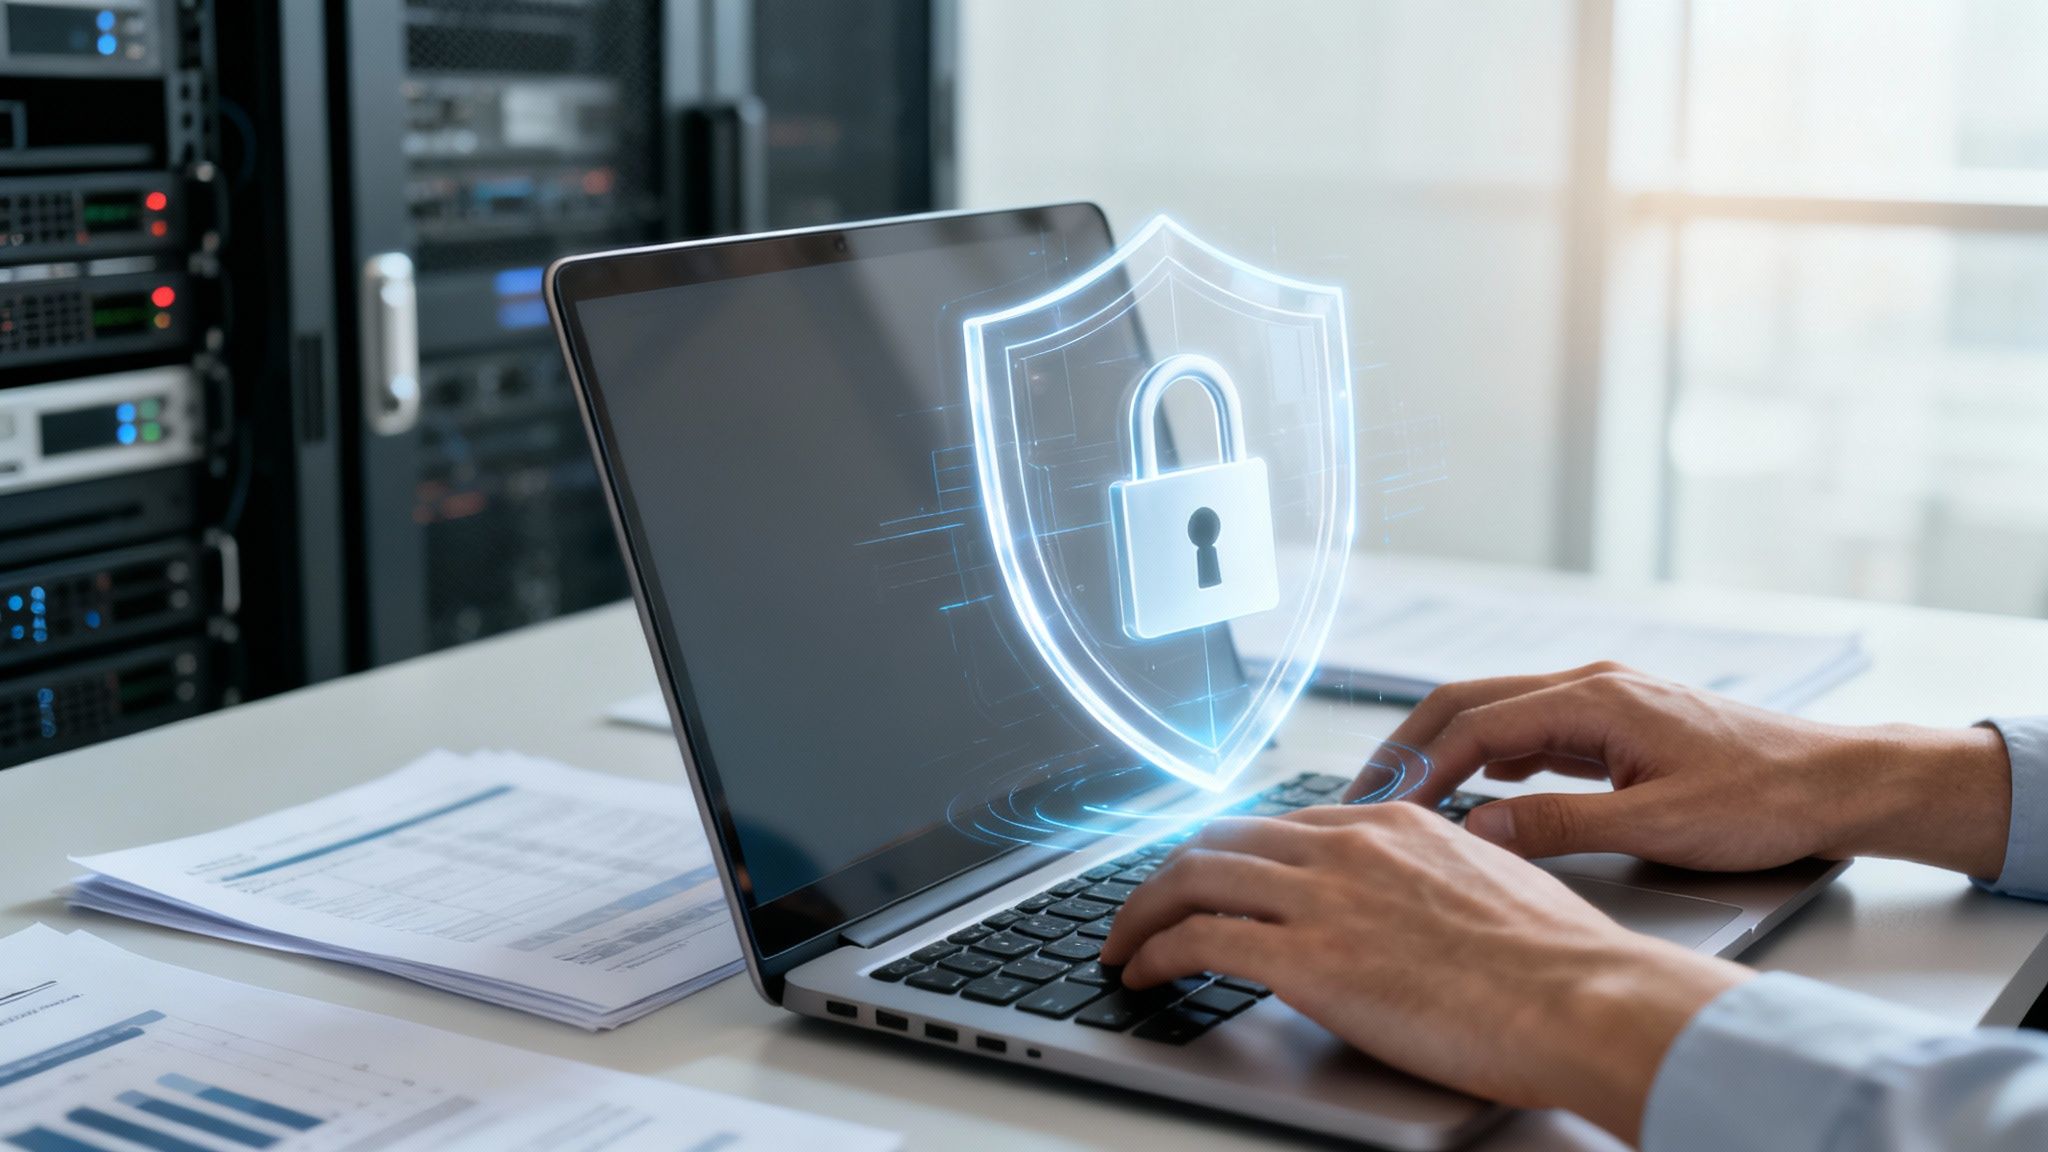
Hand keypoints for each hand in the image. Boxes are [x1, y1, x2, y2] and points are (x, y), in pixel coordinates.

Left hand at [1099, 804, 1749, 1141]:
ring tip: (1121, 943)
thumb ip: (1436, 881)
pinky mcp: (1307, 958)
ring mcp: (1324, 897)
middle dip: (1169, 873)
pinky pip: (1196, 939)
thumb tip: (1415, 908)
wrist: (1586, 997)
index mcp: (1395, 824)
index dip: (1233, 852)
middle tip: (1144, 907)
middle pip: (1222, 838)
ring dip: (1140, 911)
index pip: (1284, 825)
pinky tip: (1142, 974)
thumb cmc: (1563, 963)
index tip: (1210, 878)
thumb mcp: (1495, 886)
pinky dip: (1153, 952)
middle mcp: (1350, 845)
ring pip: (1193, 876)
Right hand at [1345, 663, 2012, 878]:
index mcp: (1594, 698)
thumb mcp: (1654, 826)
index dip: (1419, 765)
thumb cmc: (1763, 799)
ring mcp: (1603, 701)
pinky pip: (1531, 733)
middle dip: (1410, 745)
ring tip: (1403, 796)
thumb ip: (1557, 827)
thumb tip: (1474, 831)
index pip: (1475, 724)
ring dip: (1446, 751)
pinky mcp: (1616, 724)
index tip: (1379, 804)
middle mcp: (1591, 685)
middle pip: (1469, 702)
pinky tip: (1475, 793)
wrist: (1838, 781)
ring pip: (1497, 715)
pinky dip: (1489, 759)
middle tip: (1362, 793)